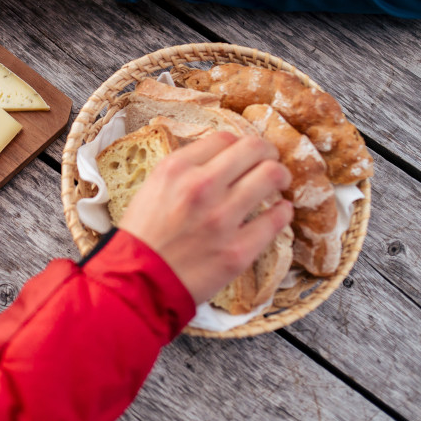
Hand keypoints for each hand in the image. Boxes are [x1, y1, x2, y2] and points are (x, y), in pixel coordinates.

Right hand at [119, 133, 293, 303]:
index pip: (225, 138)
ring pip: (272, 176)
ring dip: (280, 177)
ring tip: (279, 184)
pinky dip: (282, 212)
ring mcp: (222, 219)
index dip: (240, 144)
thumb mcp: (153, 187)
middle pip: (255, 148)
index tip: (246, 154)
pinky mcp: (238, 251)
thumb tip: (219, 158)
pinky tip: (279, 212)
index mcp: (177, 169)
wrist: (139, 282)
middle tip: (270, 162)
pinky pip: (276, 220)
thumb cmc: (144, 236)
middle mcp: (201, 187)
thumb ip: (184, 169)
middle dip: (268, 152)